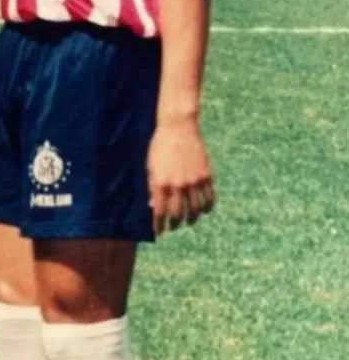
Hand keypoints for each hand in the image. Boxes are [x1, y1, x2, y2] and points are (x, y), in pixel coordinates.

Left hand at [147, 119, 214, 235]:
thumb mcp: (150, 167)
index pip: (160, 213)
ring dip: (191, 219)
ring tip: (187, 221)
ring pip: (195, 210)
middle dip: (174, 224)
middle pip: (178, 214)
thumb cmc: (160, 146)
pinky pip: (209, 198)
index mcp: (160, 183)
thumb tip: (154, 207)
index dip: (159, 226)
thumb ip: (152, 188)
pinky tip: (203, 210)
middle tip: (172, 226)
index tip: (159, 232)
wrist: (178, 127)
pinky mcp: (205, 175)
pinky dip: (206, 208)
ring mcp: (193, 181)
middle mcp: (177, 185)